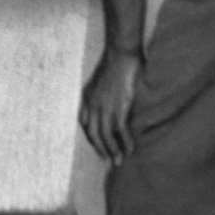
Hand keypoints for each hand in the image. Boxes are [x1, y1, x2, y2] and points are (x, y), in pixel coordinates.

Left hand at [79, 49, 141, 164]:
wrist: (121, 53)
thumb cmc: (115, 64)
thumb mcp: (103, 81)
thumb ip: (104, 93)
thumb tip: (113, 101)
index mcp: (87, 97)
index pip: (84, 123)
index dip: (91, 136)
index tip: (98, 145)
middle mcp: (93, 105)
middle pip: (93, 133)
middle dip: (101, 149)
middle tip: (108, 161)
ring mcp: (105, 107)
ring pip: (106, 135)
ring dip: (113, 150)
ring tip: (119, 161)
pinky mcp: (118, 107)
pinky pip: (120, 130)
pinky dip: (125, 142)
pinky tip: (130, 149)